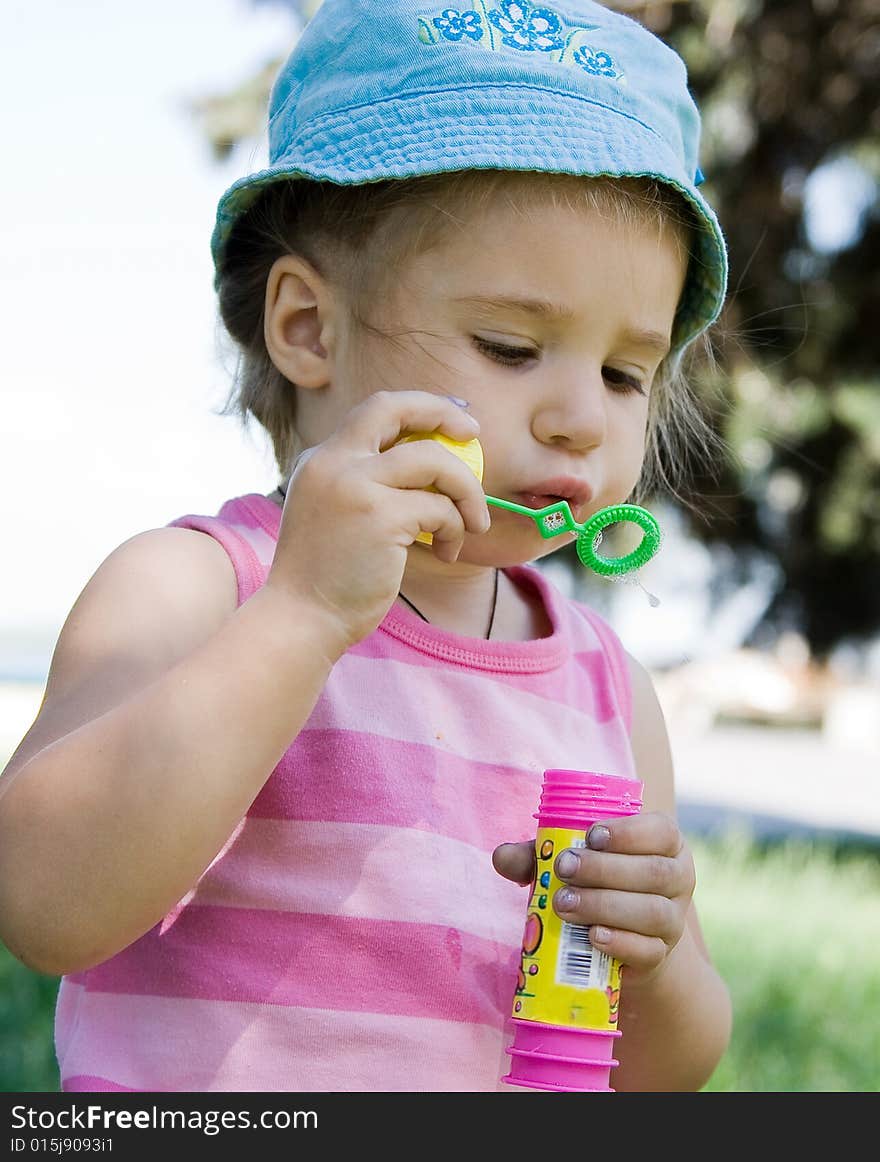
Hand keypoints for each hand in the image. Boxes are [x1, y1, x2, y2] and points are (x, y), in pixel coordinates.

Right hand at [265, 390, 490, 650]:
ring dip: (466, 490)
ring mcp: (355, 485)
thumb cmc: (327, 578)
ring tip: (472, 524)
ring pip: (434, 460)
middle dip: (444, 413)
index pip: (375, 409)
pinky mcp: (380, 516)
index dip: (420, 406)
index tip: (452, 419)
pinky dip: (455, 529)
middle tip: (474, 434)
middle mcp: (333, 462)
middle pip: (396, 408)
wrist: (302, 619)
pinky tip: (447, 553)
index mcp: (321, 460)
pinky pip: (441, 509)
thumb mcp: (336, 514)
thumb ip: (368, 484)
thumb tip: (436, 463)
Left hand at [492, 812, 695, 985]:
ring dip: (606, 906)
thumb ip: (538, 855)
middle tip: (563, 870)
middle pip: (654, 872)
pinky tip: (592, 936)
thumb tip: (502, 857)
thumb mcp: (568, 861)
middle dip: (605, 870)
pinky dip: (619, 943)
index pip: (661, 831)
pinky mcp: (660, 957)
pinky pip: (649, 951)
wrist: (616, 940)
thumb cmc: (592, 883)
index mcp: (664, 843)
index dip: (629, 833)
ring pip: (654, 912)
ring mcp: (672, 921)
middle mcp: (677, 879)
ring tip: (565, 905)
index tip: (591, 835)